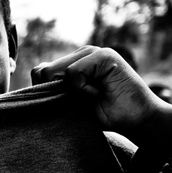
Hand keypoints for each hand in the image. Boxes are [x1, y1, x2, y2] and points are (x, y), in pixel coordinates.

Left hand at [31, 46, 171, 148]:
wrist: (137, 120)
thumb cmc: (105, 115)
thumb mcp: (72, 104)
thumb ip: (55, 91)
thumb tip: (34, 80)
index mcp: (70, 64)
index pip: (38, 72)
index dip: (45, 91)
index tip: (68, 103)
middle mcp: (80, 55)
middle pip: (43, 71)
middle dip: (56, 92)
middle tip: (83, 100)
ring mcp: (92, 52)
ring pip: (56, 72)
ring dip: (71, 92)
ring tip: (93, 96)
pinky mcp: (104, 55)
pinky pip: (73, 73)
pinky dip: (83, 89)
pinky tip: (100, 92)